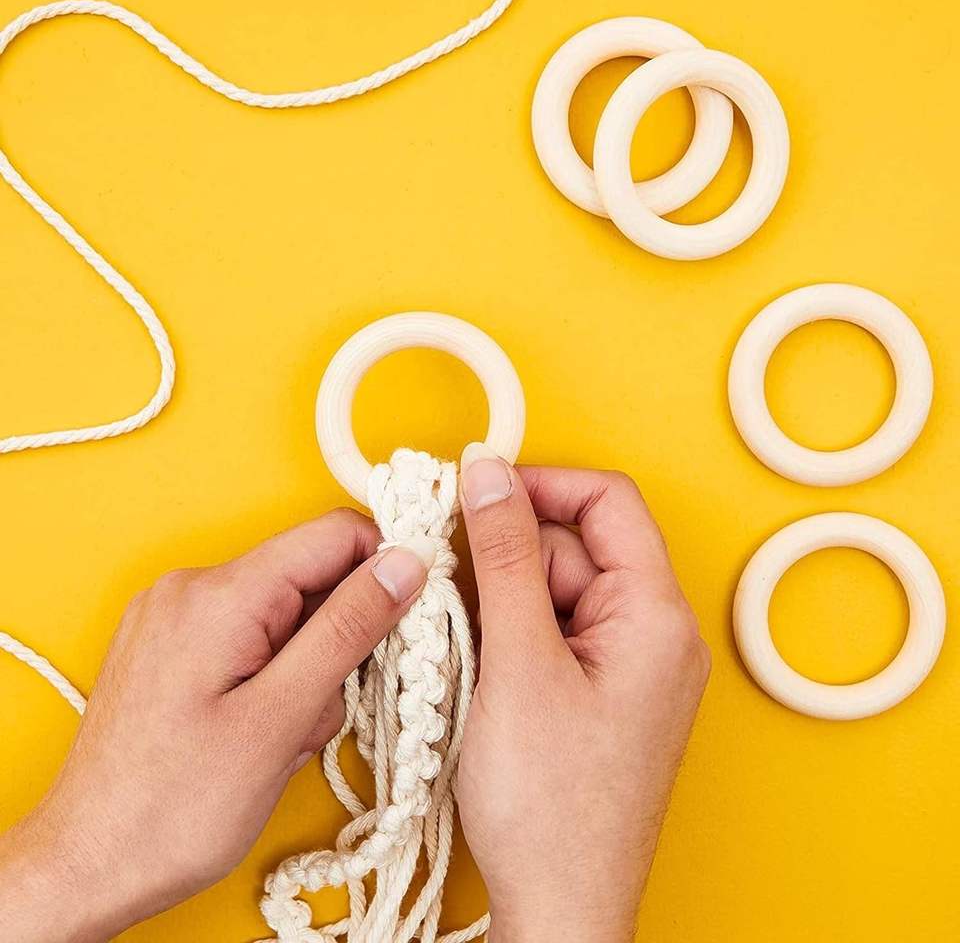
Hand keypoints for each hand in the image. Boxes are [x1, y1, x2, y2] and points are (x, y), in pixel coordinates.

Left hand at [0, 510, 434, 942]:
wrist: (85, 865)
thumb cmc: (175, 806)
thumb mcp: (281, 718)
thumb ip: (348, 629)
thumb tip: (406, 562)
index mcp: (222, 593)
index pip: (335, 534)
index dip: (385, 568)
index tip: (407, 621)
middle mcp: (194, 588)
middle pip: (312, 578)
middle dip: (338, 639)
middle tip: (323, 707)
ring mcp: (177, 615)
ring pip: (287, 614)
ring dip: (307, 669)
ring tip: (281, 734)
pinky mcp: (172, 644)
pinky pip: (253, 636)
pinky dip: (275, 676)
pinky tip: (259, 729)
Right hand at [456, 446, 710, 941]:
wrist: (561, 911)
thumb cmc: (552, 807)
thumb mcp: (519, 660)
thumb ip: (505, 555)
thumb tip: (489, 473)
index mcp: (655, 614)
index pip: (607, 501)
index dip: (540, 484)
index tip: (476, 491)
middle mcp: (651, 632)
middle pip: (574, 546)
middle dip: (507, 554)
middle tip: (447, 582)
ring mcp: (626, 665)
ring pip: (555, 590)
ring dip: (499, 599)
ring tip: (463, 647)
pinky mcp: (598, 692)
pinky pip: (552, 632)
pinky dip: (509, 634)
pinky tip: (478, 668)